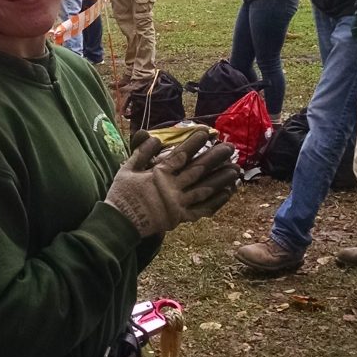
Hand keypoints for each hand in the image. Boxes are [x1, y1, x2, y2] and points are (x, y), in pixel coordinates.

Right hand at [104, 130, 238, 237]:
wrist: (119, 223)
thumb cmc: (122, 194)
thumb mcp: (127, 169)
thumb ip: (142, 153)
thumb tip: (155, 138)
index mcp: (159, 175)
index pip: (181, 155)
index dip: (195, 143)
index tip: (207, 132)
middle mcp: (172, 188)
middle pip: (198, 170)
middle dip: (216, 158)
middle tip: (230, 148)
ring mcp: (178, 204)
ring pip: (205, 190)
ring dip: (222, 179)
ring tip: (236, 170)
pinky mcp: (180, 218)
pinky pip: (202, 210)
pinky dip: (216, 202)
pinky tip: (228, 192)